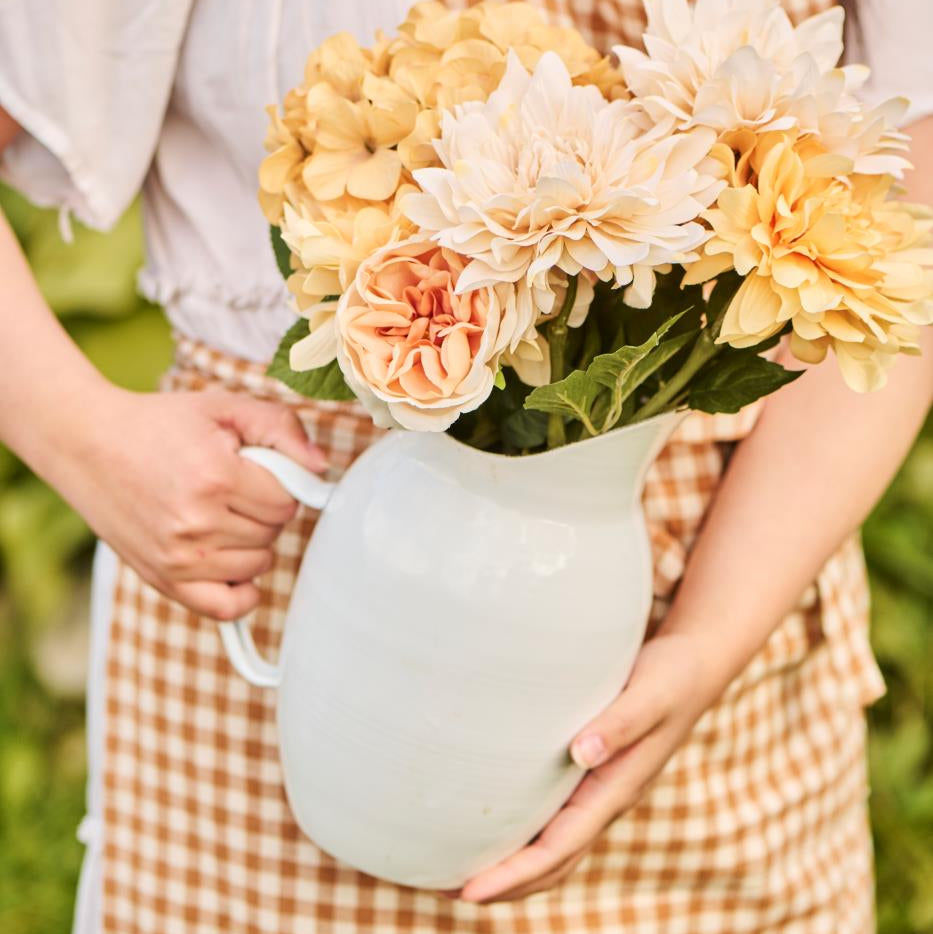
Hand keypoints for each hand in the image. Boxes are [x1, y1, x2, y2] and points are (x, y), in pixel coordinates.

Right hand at [48, 385, 325, 619]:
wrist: (87, 443)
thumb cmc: (159, 424)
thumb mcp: (224, 408)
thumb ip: (281, 428)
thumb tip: (321, 468)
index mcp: (216, 477)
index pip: (287, 501)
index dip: (281, 484)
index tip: (258, 470)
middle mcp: (197, 523)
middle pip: (273, 533)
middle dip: (265, 509)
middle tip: (234, 487)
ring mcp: (179, 558)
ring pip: (257, 565)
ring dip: (252, 542)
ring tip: (222, 513)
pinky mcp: (163, 580)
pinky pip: (226, 608)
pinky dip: (241, 592)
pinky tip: (233, 565)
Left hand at [457, 631, 723, 902]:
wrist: (694, 669)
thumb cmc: (670, 678)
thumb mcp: (650, 696)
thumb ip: (620, 723)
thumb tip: (581, 753)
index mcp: (616, 790)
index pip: (558, 848)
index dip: (514, 874)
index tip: (470, 892)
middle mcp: (605, 800)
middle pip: (551, 863)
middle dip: (503, 884)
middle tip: (444, 891)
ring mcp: (599, 792)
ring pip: (552, 848)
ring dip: (510, 867)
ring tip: (458, 871)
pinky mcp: (592, 775)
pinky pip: (554, 821)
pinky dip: (524, 837)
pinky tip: (497, 826)